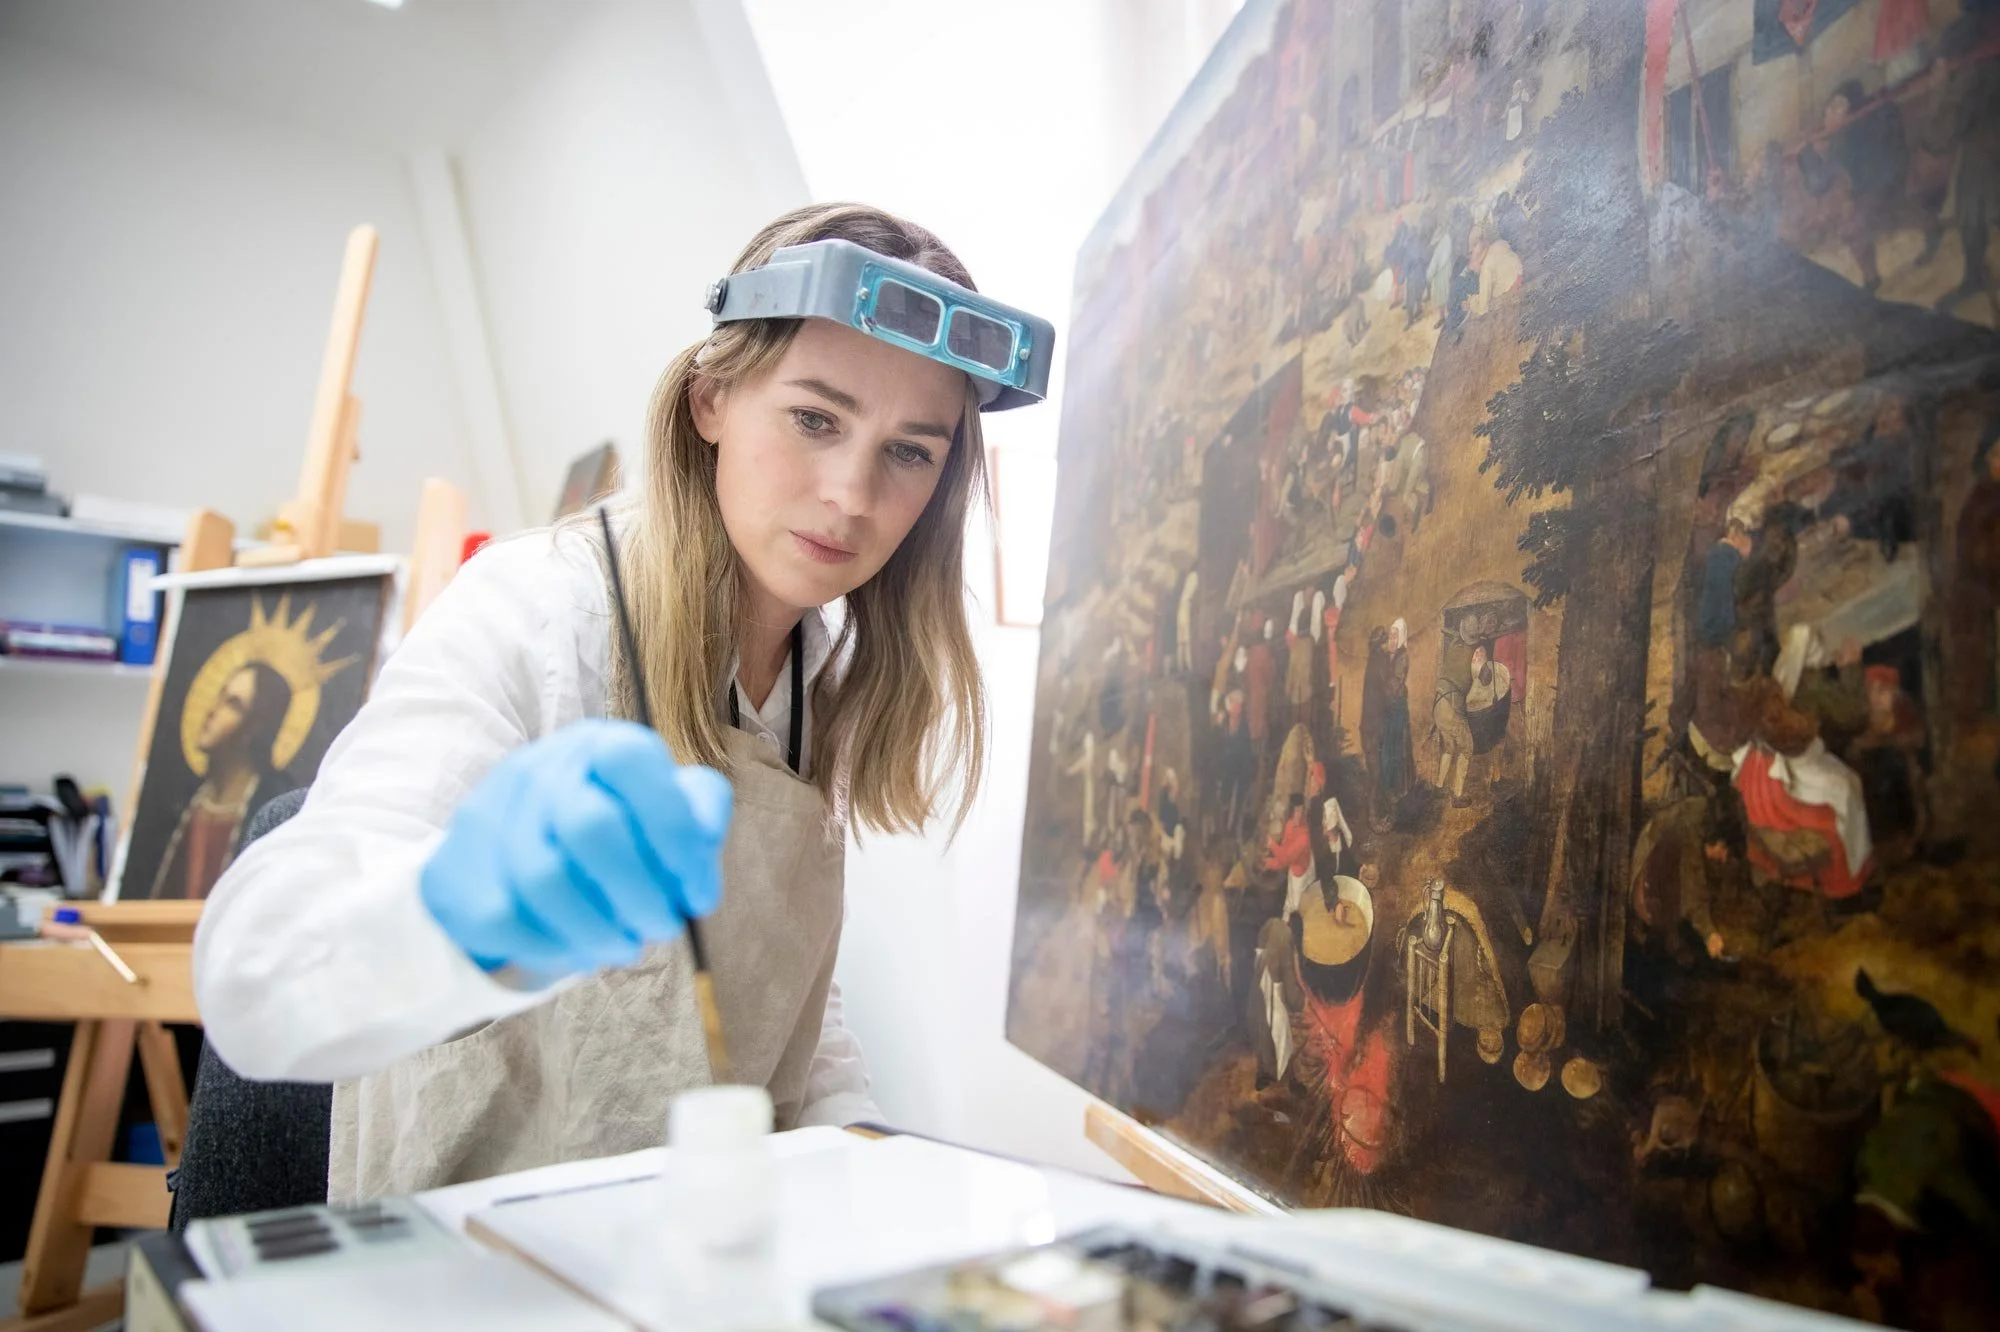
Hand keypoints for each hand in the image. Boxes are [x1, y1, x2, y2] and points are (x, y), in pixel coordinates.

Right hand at [420, 720, 731, 977]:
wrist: (505, 864)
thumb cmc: (609, 836)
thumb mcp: (660, 812)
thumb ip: (697, 819)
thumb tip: (699, 868)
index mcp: (596, 746)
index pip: (631, 759)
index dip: (674, 828)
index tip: (701, 891)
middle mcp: (540, 770)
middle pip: (590, 826)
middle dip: (641, 893)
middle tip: (664, 927)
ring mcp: (493, 819)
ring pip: (546, 880)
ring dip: (601, 929)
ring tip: (627, 946)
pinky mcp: (464, 876)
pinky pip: (511, 920)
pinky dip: (558, 947)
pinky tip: (582, 949)